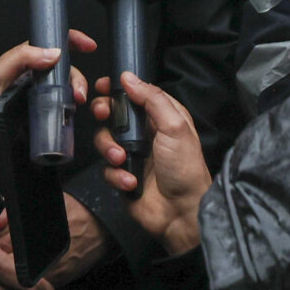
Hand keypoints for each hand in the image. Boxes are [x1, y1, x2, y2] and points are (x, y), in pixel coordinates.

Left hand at [0, 30, 93, 178]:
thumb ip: (20, 59)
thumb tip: (52, 52)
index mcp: (19, 64)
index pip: (47, 45)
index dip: (70, 41)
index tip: (88, 45)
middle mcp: (30, 79)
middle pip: (63, 69)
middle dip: (77, 77)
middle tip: (79, 93)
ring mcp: (36, 99)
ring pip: (65, 89)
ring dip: (75, 94)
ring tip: (75, 106)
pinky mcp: (40, 118)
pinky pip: (61, 110)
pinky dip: (70, 112)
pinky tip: (71, 117)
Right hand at [90, 71, 210, 255]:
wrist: (181, 212)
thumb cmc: (186, 169)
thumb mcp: (175, 126)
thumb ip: (152, 99)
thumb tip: (129, 78)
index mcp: (161, 117)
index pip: (134, 94)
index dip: (117, 89)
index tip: (103, 86)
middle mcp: (145, 134)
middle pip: (113, 115)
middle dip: (105, 114)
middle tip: (104, 115)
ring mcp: (133, 155)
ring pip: (105, 141)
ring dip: (110, 149)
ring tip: (122, 159)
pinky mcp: (123, 175)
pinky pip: (106, 169)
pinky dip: (116, 175)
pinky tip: (131, 181)